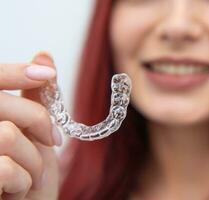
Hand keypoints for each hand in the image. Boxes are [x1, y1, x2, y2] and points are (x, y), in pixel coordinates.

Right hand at [0, 52, 61, 199]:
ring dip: (33, 158)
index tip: (47, 74)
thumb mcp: (30, 134)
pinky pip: (6, 168)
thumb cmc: (26, 172)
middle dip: (38, 121)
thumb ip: (32, 98)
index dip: (14, 73)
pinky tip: (18, 191)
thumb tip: (44, 56)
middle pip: (3, 105)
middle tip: (54, 139)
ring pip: (7, 136)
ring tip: (33, 174)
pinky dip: (23, 181)